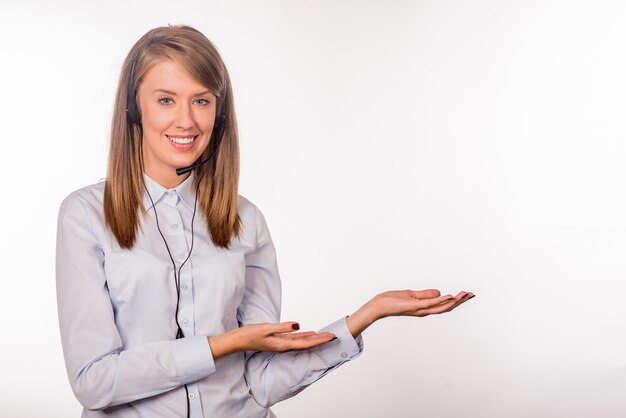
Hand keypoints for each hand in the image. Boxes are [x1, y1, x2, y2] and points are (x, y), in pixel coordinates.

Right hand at [208, 322, 335, 359]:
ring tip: (326, 336)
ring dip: (314, 339)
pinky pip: (296, 340)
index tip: (331, 337)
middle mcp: (285, 346)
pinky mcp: (279, 341)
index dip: (320, 340)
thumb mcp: (266, 328)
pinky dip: (305, 337)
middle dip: (321, 340)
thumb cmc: (250, 334)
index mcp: (283, 345)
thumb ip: (283, 327)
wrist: (238, 340)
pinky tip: (309, 333)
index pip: (306, 343)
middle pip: (307, 344)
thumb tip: (298, 326)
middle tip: (334, 336)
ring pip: (302, 342)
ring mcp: (282, 344)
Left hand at [346, 289, 474, 337]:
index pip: (444, 304)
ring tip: (464, 295)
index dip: (456, 300)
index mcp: (424, 308)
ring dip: (453, 301)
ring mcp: (419, 309)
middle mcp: (424, 311)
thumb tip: (440, 292)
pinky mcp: (413, 306)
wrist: (379, 305)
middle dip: (460, 301)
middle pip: (446, 307)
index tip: (468, 294)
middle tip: (472, 294)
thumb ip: (425, 294)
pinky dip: (439, 300)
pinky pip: (429, 303)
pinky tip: (448, 296)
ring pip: (440, 306)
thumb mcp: (412, 295)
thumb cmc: (393, 300)